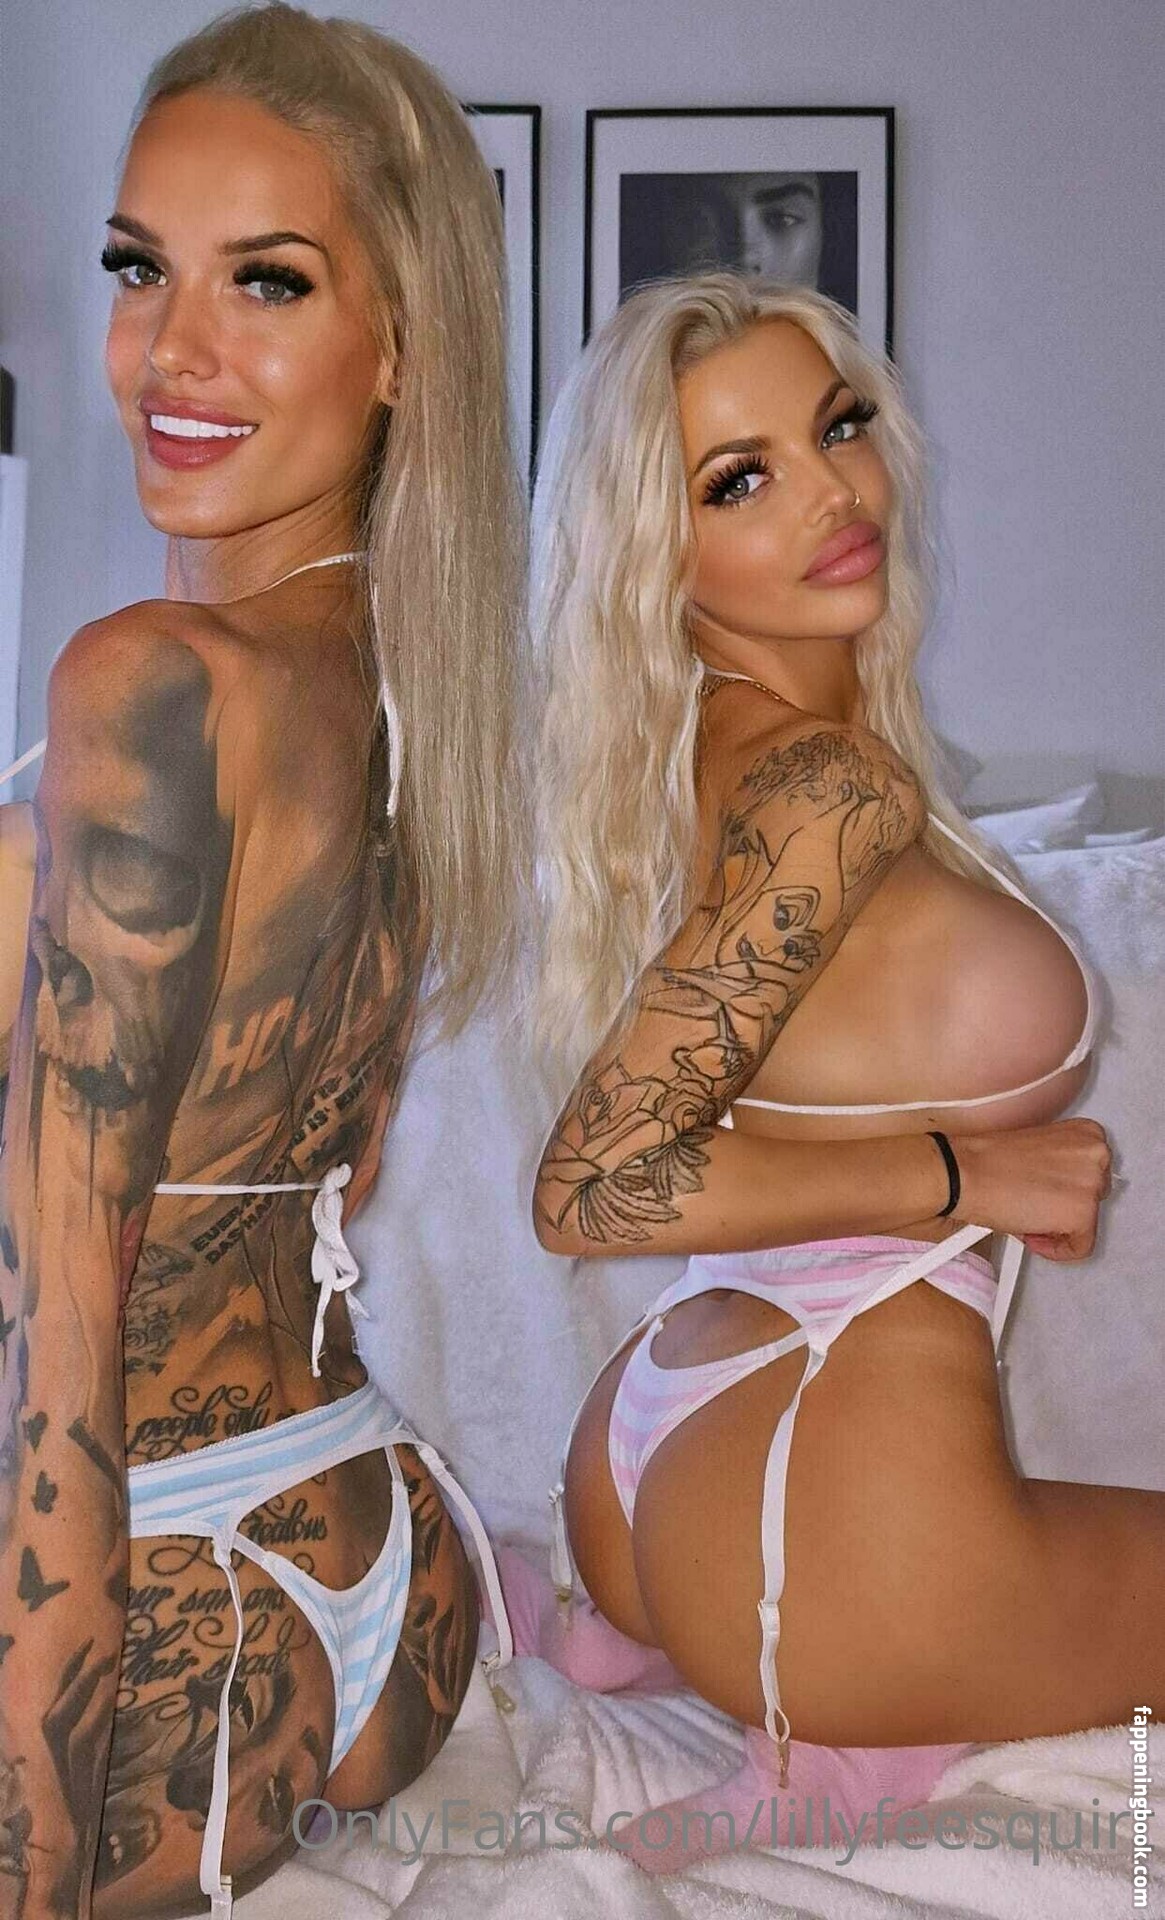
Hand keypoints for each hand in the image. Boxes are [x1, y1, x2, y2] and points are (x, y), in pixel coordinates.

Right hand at [949, 1118, 1113, 1261]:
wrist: (965, 1173)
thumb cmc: (988, 1161)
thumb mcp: (1038, 1150)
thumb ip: (1061, 1166)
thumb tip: (1063, 1190)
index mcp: (1087, 1132)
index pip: (1094, 1172)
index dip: (1066, 1189)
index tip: (1048, 1193)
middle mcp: (1097, 1153)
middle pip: (1094, 1197)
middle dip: (1064, 1207)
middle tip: (1033, 1207)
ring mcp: (1092, 1184)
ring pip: (1088, 1223)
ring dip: (1058, 1227)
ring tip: (1027, 1218)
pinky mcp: (1083, 1214)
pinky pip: (1081, 1247)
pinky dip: (1057, 1250)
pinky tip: (1031, 1236)